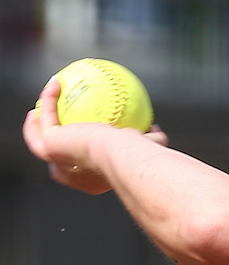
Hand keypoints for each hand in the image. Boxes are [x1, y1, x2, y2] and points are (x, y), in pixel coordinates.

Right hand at [22, 79, 167, 194]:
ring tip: (40, 105)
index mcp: (94, 181)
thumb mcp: (148, 145)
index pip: (81, 172)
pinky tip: (55, 83)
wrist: (123, 158)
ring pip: (38, 141)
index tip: (82, 139)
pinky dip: (48, 100)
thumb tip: (155, 128)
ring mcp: (57, 162)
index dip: (78, 157)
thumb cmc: (140, 157)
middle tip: (53, 126)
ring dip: (37, 123)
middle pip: (54, 159)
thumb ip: (149, 138)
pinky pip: (45, 118)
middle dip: (49, 144)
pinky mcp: (49, 146)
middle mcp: (71, 176)